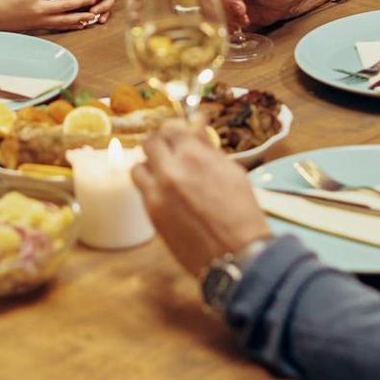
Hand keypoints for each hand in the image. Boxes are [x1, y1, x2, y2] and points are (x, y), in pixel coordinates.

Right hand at [0, 0, 95, 32]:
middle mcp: (38, 8)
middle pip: (64, 5)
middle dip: (81, 1)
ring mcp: (39, 20)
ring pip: (64, 20)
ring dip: (80, 17)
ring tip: (94, 14)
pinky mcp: (39, 27)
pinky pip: (58, 27)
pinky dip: (71, 26)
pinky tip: (81, 24)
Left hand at [132, 121, 271, 276]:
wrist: (235, 254)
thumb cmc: (241, 213)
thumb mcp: (232, 172)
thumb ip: (208, 148)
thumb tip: (197, 126)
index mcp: (193, 156)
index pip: (171, 127)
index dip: (176, 128)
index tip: (181, 132)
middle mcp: (170, 171)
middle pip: (150, 142)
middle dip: (161, 144)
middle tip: (171, 150)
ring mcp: (156, 194)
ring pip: (138, 166)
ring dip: (150, 166)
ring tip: (165, 173)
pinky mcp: (151, 214)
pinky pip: (141, 191)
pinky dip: (150, 187)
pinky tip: (165, 193)